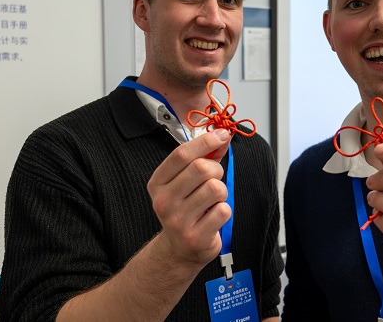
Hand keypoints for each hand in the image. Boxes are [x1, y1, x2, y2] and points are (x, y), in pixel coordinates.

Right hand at [147, 128, 232, 266]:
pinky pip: (223, 210)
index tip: (222, 134)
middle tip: (214, 179)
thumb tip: (222, 136)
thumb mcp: (187, 180)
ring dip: (221, 192)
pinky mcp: (196, 237)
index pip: (181, 154)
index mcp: (158, 183)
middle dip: (215, 170)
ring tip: (212, 201)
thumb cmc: (186, 208)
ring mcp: (178, 221)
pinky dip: (224, 211)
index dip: (205, 141)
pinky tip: (212, 217)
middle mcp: (164, 201)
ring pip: (215, 188)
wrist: (180, 248)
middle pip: (201, 168)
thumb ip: (204, 157)